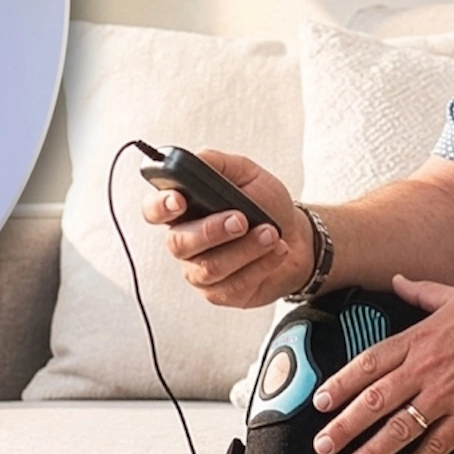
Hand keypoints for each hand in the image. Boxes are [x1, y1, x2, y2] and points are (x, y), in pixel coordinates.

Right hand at [142, 148, 313, 308]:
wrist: (299, 237)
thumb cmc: (266, 205)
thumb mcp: (246, 174)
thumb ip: (217, 164)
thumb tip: (194, 159)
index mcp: (184, 211)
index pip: (154, 211)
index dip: (160, 207)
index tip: (179, 200)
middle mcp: (186, 243)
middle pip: (179, 244)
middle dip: (211, 231)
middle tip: (241, 219)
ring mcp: (201, 272)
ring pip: (210, 267)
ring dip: (246, 248)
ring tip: (271, 233)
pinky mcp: (222, 293)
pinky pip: (234, 285)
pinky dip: (261, 264)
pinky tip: (277, 250)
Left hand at [312, 277, 453, 453]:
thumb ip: (421, 293)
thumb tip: (397, 280)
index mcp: (420, 339)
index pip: (369, 364)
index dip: (340, 385)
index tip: (320, 402)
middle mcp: (428, 369)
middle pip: (376, 400)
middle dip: (345, 425)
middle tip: (322, 444)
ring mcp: (450, 395)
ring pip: (402, 428)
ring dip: (373, 450)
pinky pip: (439, 445)